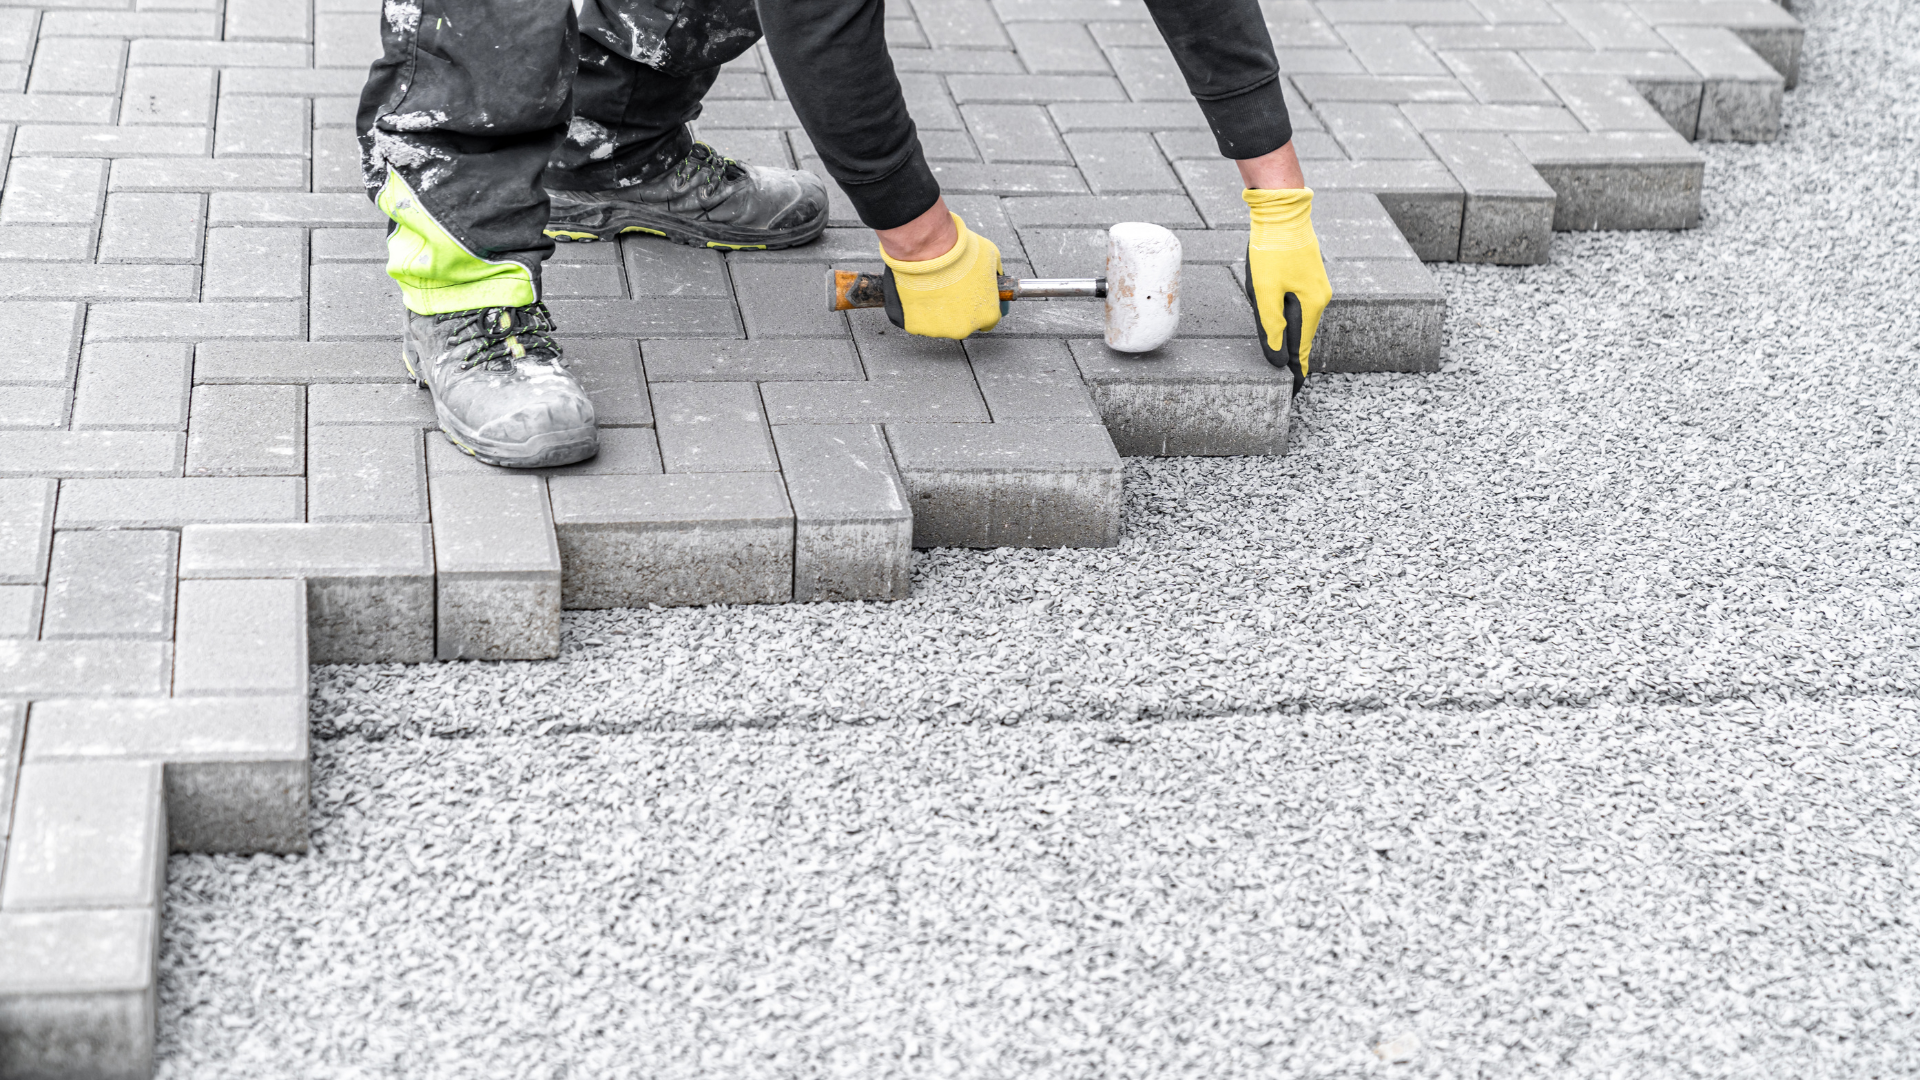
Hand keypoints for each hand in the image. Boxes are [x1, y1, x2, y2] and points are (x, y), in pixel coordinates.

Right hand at [878, 212, 1003, 339]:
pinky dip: (918, 310)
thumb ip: (993, 275)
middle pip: (963, 324)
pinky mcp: (916, 327)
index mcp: (987, 314)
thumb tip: (994, 277)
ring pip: (939, 324)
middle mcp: (964, 328)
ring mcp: (939, 330)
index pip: (988, 321)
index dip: (980, 307)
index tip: (972, 299)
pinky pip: (918, 321)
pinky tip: (919, 293)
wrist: (928, 250)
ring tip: (933, 288)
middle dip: (958, 309)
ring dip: (937, 310)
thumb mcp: (991, 258)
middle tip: (950, 288)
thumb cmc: (959, 252)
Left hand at [1243, 187, 1331, 389]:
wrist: (1282, 211)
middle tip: (1287, 382)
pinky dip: (1289, 318)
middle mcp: (1320, 298)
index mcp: (1311, 305)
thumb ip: (1271, 327)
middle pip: (1302, 335)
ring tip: (1282, 358)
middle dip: (1292, 356)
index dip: (1296, 371)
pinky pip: (1298, 305)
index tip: (1294, 392)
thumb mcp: (1265, 292)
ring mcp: (1316, 286)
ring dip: (1289, 336)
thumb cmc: (1272, 250)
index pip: (1302, 348)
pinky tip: (1279, 323)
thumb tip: (1277, 359)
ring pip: (1300, 319)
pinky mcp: (1308, 275)